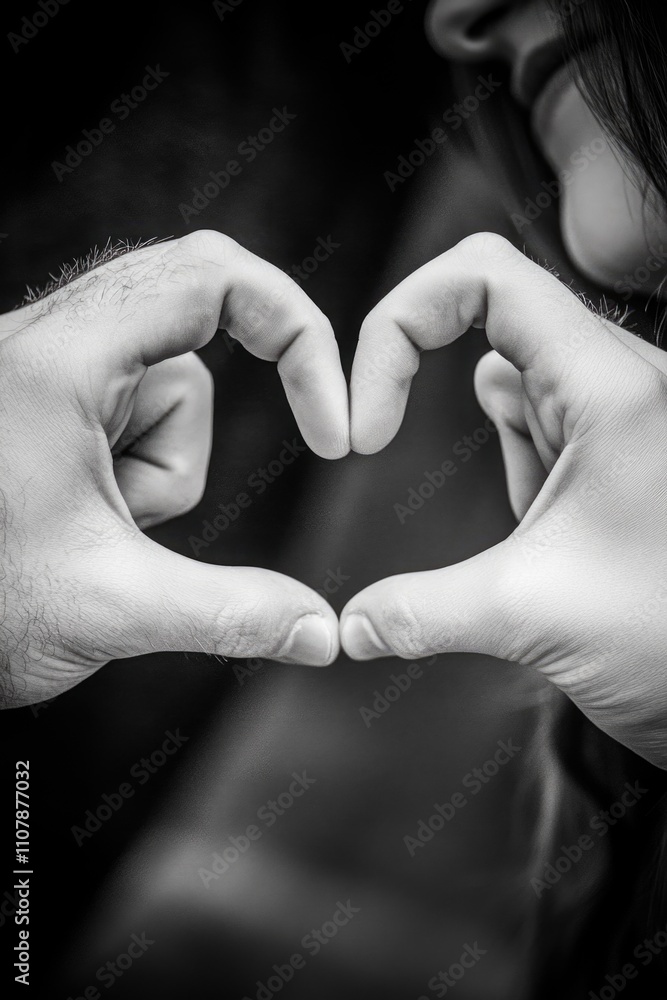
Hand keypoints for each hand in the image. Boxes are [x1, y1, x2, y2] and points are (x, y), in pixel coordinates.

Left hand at [0, 231, 348, 706]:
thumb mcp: (113, 608)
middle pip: (192, 345)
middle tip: (143, 515)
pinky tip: (83, 517)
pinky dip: (134, 469)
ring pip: (164, 393)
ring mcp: (45, 371)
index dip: (295, 331)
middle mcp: (47, 344)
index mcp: (60, 361)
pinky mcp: (46, 403)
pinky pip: (131, 412)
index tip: (327, 425)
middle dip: (187, 447)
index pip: (210, 277)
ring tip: (93, 528)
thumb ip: (232, 615)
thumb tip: (324, 632)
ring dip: (156, 471)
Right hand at [341, 233, 666, 768]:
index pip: (487, 278)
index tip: (374, 416)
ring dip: (506, 457)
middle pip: (493, 334)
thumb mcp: (531, 614)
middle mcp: (623, 382)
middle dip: (468, 424)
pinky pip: (541, 426)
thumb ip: (421, 612)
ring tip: (552, 532)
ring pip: (515, 388)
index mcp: (611, 388)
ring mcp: (623, 412)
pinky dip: (524, 471)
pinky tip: (560, 531)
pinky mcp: (619, 445)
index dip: (405, 321)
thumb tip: (351, 625)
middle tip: (483, 499)